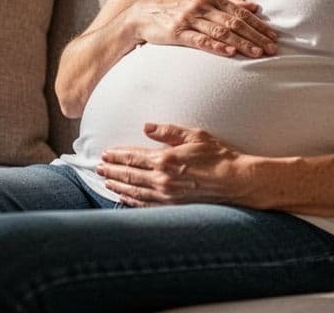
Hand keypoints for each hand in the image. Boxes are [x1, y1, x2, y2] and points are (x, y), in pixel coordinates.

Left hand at [97, 123, 257, 207]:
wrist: (235, 182)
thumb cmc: (218, 156)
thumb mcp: (194, 135)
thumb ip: (168, 131)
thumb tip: (146, 127)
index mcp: (165, 159)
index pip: (133, 157)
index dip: (117, 155)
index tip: (105, 154)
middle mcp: (162, 179)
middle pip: (128, 175)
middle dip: (111, 170)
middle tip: (98, 167)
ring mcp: (166, 196)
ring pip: (133, 191)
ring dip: (117, 186)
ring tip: (106, 181)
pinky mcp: (172, 207)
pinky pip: (145, 205)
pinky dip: (131, 201)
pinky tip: (124, 198)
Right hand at [127, 0, 277, 58]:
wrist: (143, 13)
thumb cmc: (176, 6)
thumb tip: (254, 6)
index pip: (240, 11)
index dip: (258, 24)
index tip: (273, 36)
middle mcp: (201, 4)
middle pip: (234, 21)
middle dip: (256, 36)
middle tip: (272, 48)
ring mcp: (189, 18)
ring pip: (221, 31)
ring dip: (242, 43)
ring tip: (258, 53)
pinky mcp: (177, 32)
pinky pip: (200, 40)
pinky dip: (216, 46)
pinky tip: (230, 52)